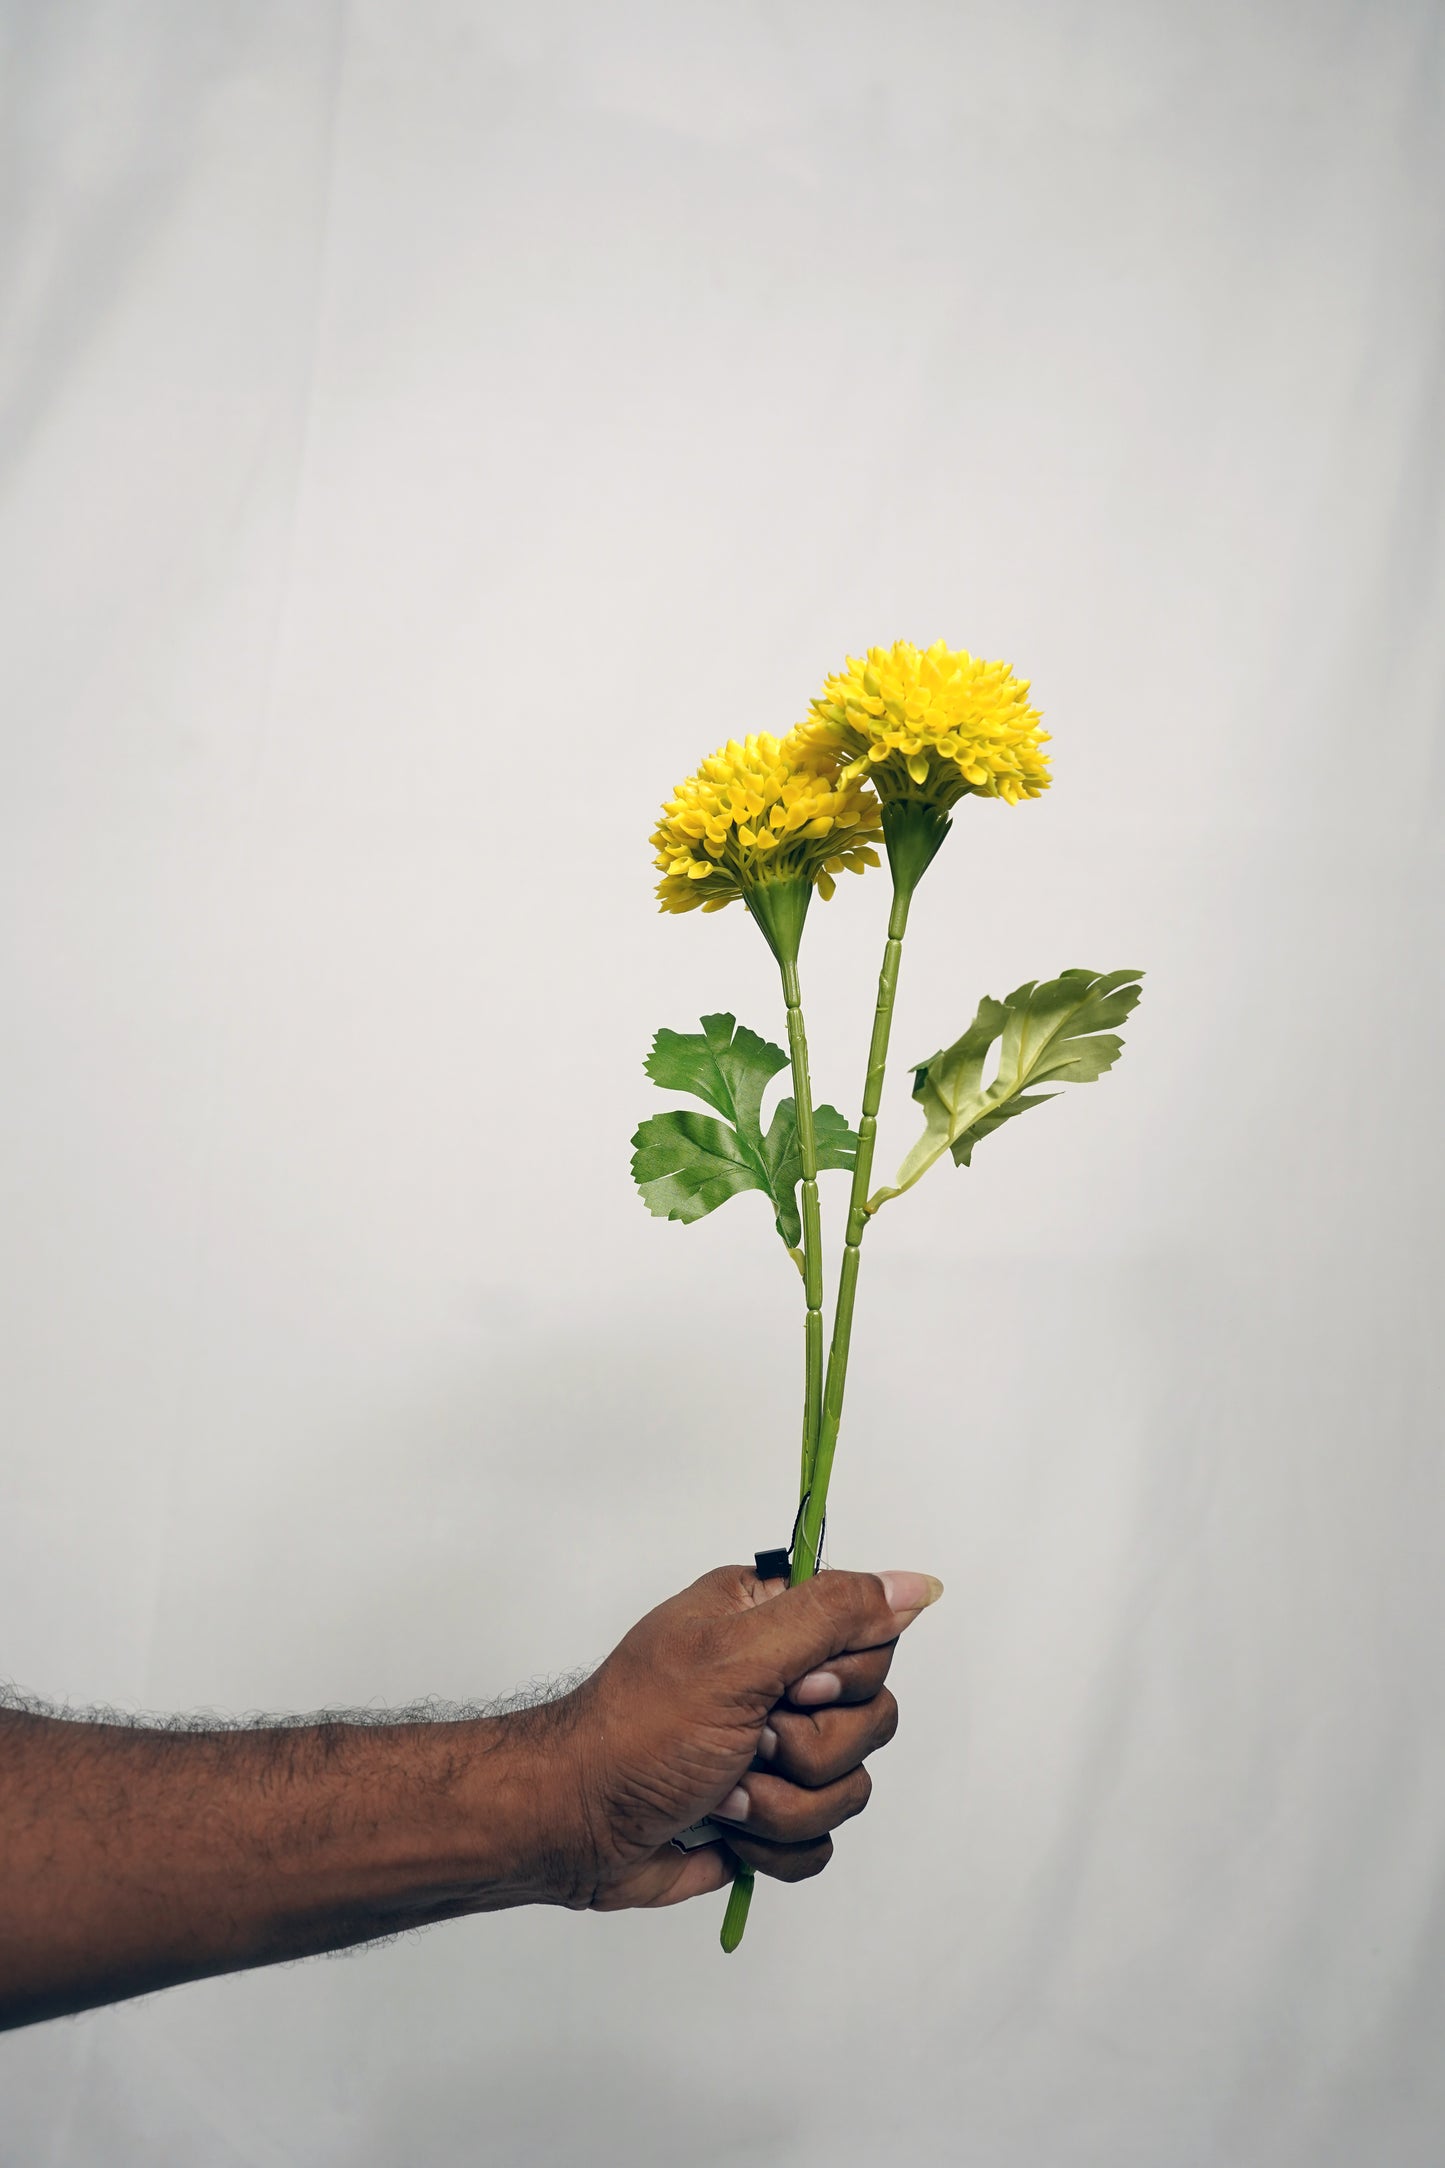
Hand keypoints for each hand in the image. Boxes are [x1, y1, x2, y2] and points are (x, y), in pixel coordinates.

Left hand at [544, 1563, 941, 1911]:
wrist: (575, 1825)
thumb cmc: (637, 1733)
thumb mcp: (737, 1656)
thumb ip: (831, 1615)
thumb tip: (915, 1586)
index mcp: (769, 1620)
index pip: (870, 1639)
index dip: (839, 1679)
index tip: (789, 1689)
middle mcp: (778, 1678)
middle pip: (870, 1720)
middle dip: (810, 1751)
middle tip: (747, 1741)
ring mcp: (773, 1752)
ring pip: (850, 1788)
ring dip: (784, 1805)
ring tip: (724, 1793)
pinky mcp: (767, 1816)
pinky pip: (821, 1843)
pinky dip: (773, 1847)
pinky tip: (724, 1829)